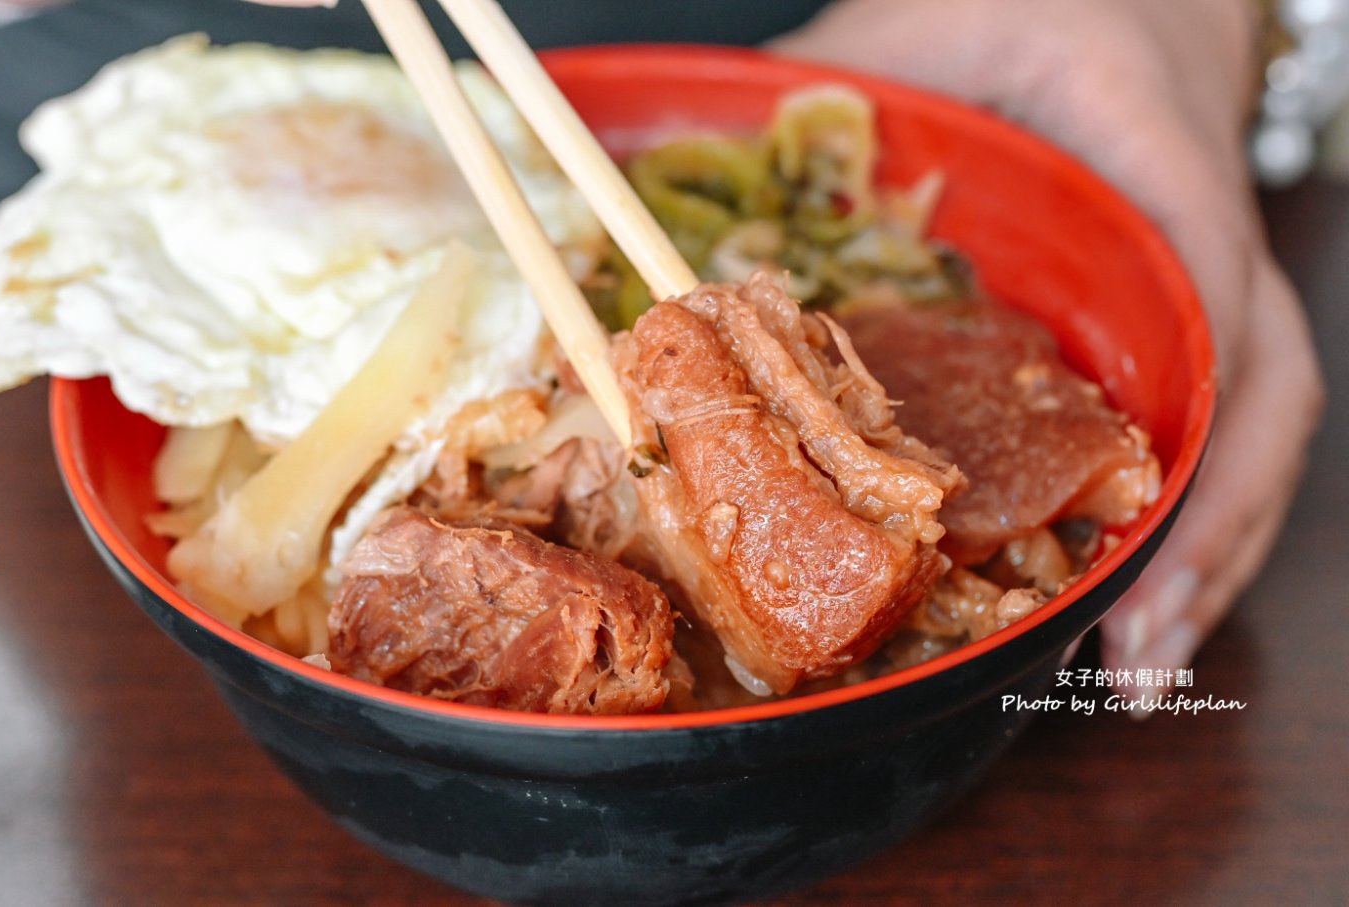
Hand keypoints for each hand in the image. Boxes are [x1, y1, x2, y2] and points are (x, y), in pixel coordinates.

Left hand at [773, 0, 1324, 692]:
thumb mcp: (915, 20)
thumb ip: (821, 87)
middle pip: (1253, 388)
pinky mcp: (1165, 321)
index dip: (1180, 392)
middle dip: (1206, 527)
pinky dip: (1174, 514)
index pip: (1198, 267)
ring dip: (1201, 550)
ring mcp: (1196, 285)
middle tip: (1134, 651)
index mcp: (1149, 137)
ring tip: (1134, 661)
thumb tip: (675, 173)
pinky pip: (1198, 423)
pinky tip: (1123, 591)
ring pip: (1244, 426)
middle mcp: (1199, 227)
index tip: (1137, 502)